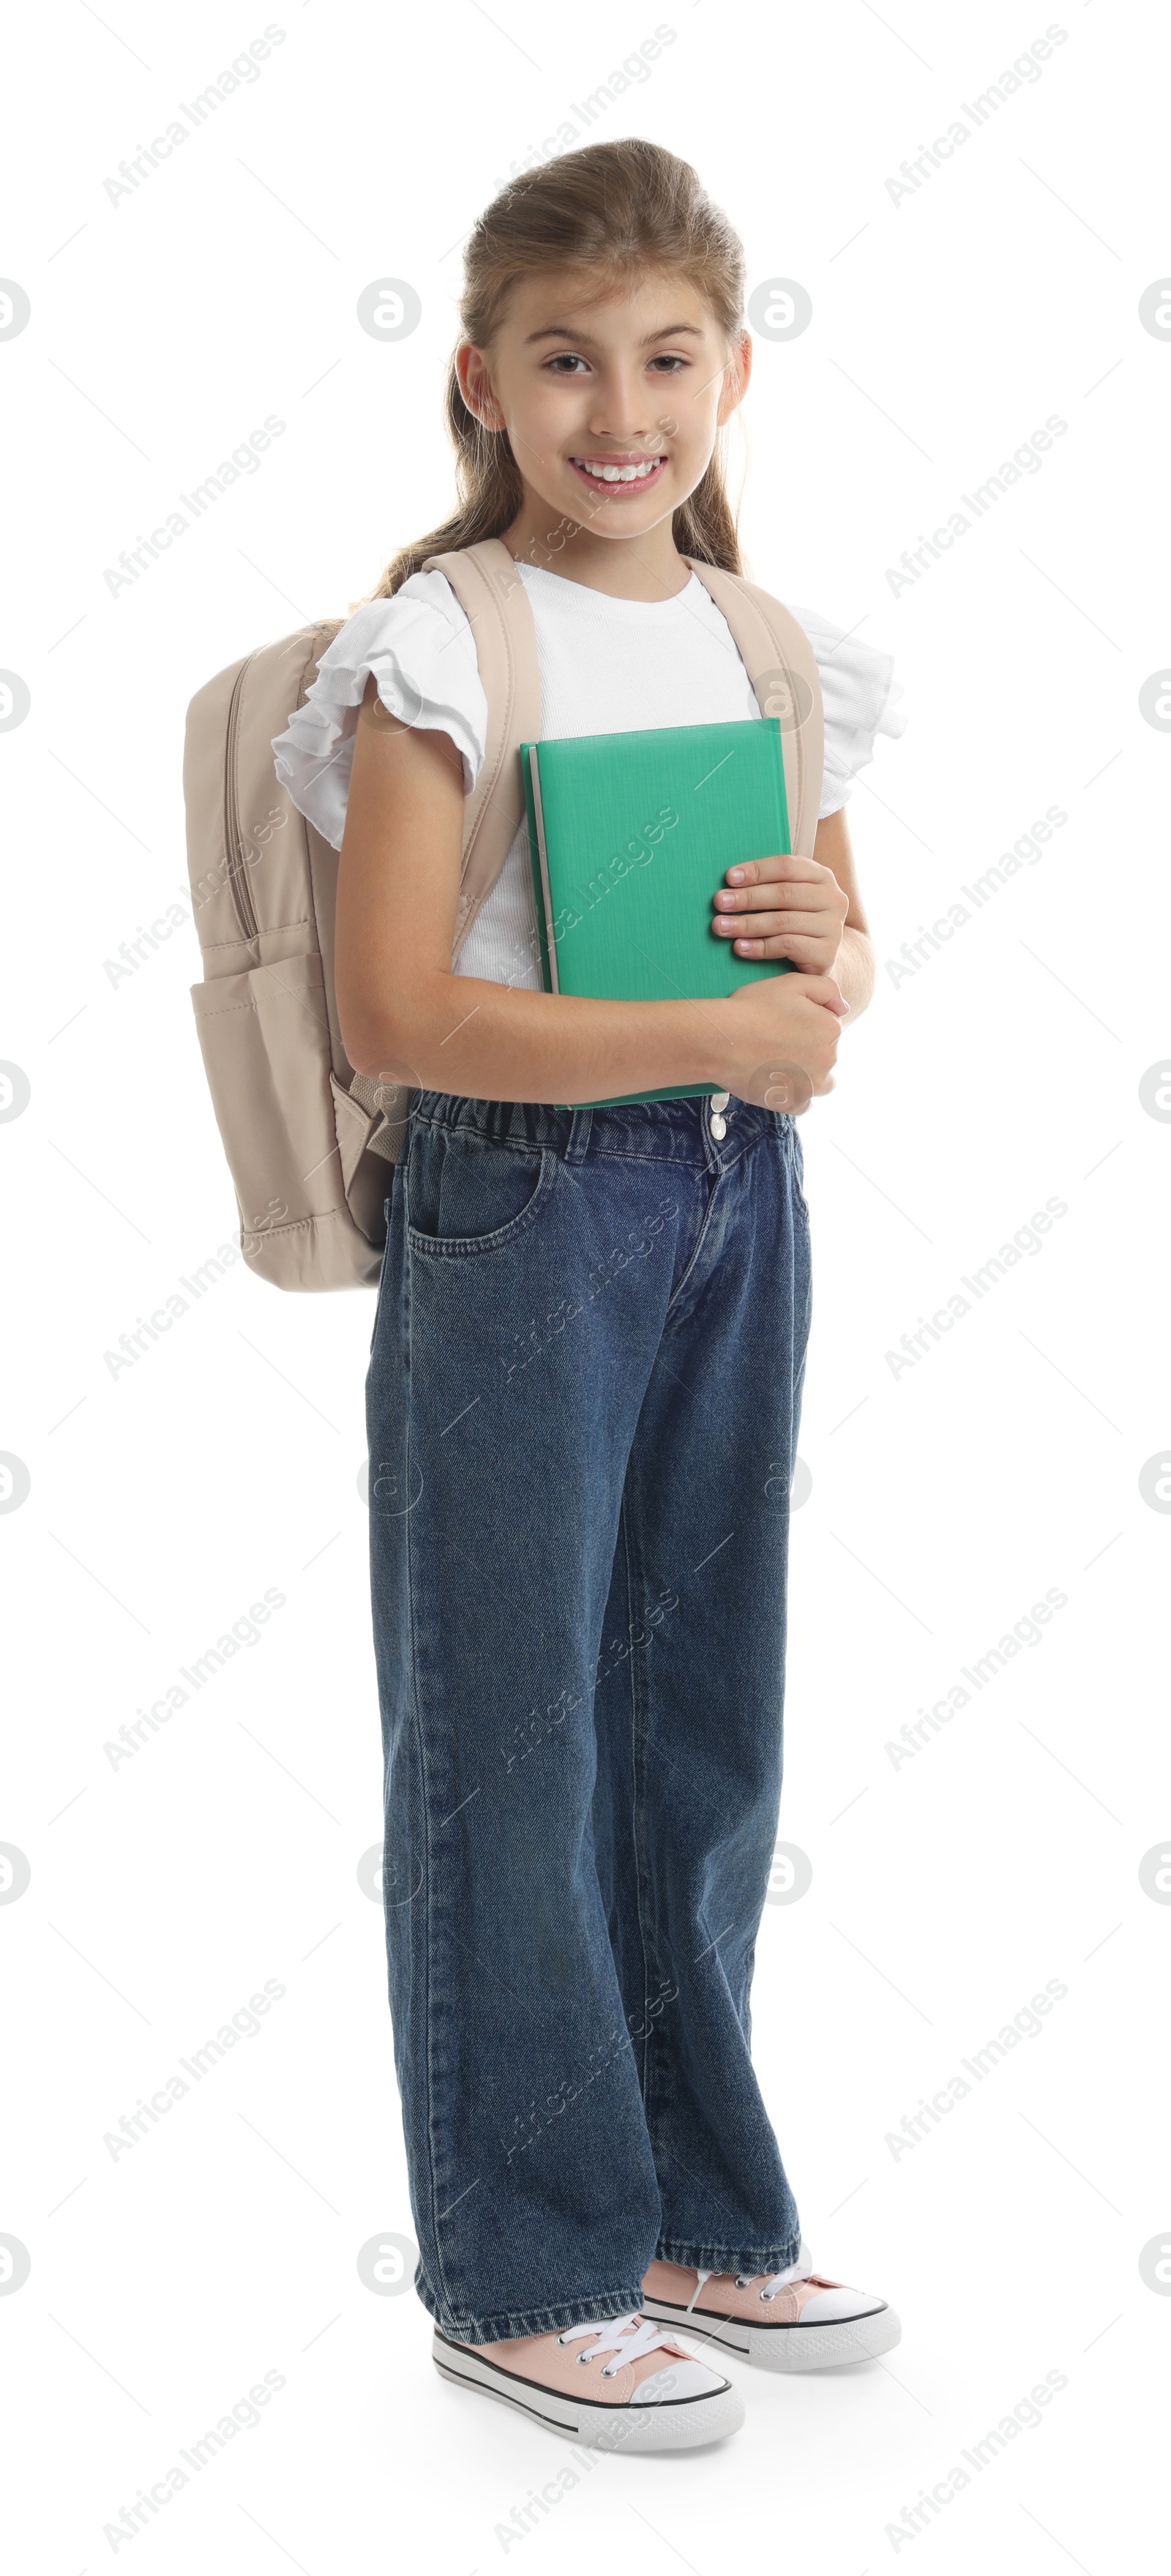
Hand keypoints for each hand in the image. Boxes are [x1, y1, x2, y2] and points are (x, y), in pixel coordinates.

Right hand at [709, 971, 848, 1109]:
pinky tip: (774, 1082)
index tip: (782, 1023)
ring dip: (805, 1074)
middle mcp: (829, 1059)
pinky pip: (803, 1104)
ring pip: (819, 1081)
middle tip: (775, 1042)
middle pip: (824, 1054)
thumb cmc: (752, 1008)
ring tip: (777, 1063)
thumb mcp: (792, 983)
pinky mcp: (793, 1104)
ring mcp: (812, 1085)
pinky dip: (792, 1095)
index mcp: (831, 1028)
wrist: (720, 1040)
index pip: (827, 1027)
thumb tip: (844, 1008)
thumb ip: (827, 989)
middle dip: (806, 1049)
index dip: (805, 1023)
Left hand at [712, 853, 848, 975]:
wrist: (819, 959)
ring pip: (783, 921)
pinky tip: (739, 947)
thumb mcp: (788, 899)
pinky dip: (760, 947)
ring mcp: (833, 927)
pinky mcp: (827, 954)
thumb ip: (768, 886)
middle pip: (784, 893)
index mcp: (821, 876)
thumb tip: (729, 881)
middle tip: (719, 902)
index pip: (787, 866)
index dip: (757, 870)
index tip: (729, 878)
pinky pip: (787, 946)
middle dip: (747, 898)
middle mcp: (833, 899)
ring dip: (747, 924)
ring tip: (721, 927)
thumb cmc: (794, 922)